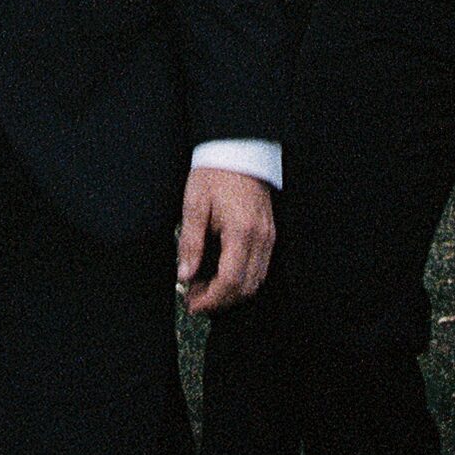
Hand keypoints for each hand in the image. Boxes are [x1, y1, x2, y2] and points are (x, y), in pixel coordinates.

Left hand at [176, 167, 274, 313]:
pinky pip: (260, 268)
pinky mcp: (269, 234)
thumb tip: (184, 276)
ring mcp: (269, 237)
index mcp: (241, 232)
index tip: (192, 304)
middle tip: (194, 298)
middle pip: (245, 288)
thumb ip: (190, 243)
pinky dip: (242, 279)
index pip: (230, 281)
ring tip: (203, 287)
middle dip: (219, 300)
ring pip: (255, 281)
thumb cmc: (214, 174)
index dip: (210, 299)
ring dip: (231, 292)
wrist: (238, 150)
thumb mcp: (194, 205)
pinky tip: (220, 274)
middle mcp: (261, 238)